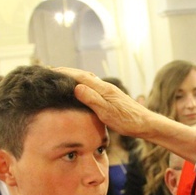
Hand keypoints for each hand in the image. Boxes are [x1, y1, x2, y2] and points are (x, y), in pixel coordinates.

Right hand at [55, 67, 195, 163]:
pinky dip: (83, 83)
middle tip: (51, 72)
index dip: (64, 73)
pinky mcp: (111, 96)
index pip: (79, 76)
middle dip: (67, 73)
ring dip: (75, 77)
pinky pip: (93, 86)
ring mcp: (109, 91)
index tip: (50, 71)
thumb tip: (76, 87)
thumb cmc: (127, 121)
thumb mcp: (107, 113)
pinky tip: (81, 89)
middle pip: (82, 75)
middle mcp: (105, 86)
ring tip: (62, 78)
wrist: (145, 124)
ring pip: (88, 79)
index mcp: (102, 89)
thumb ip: (92, 99)